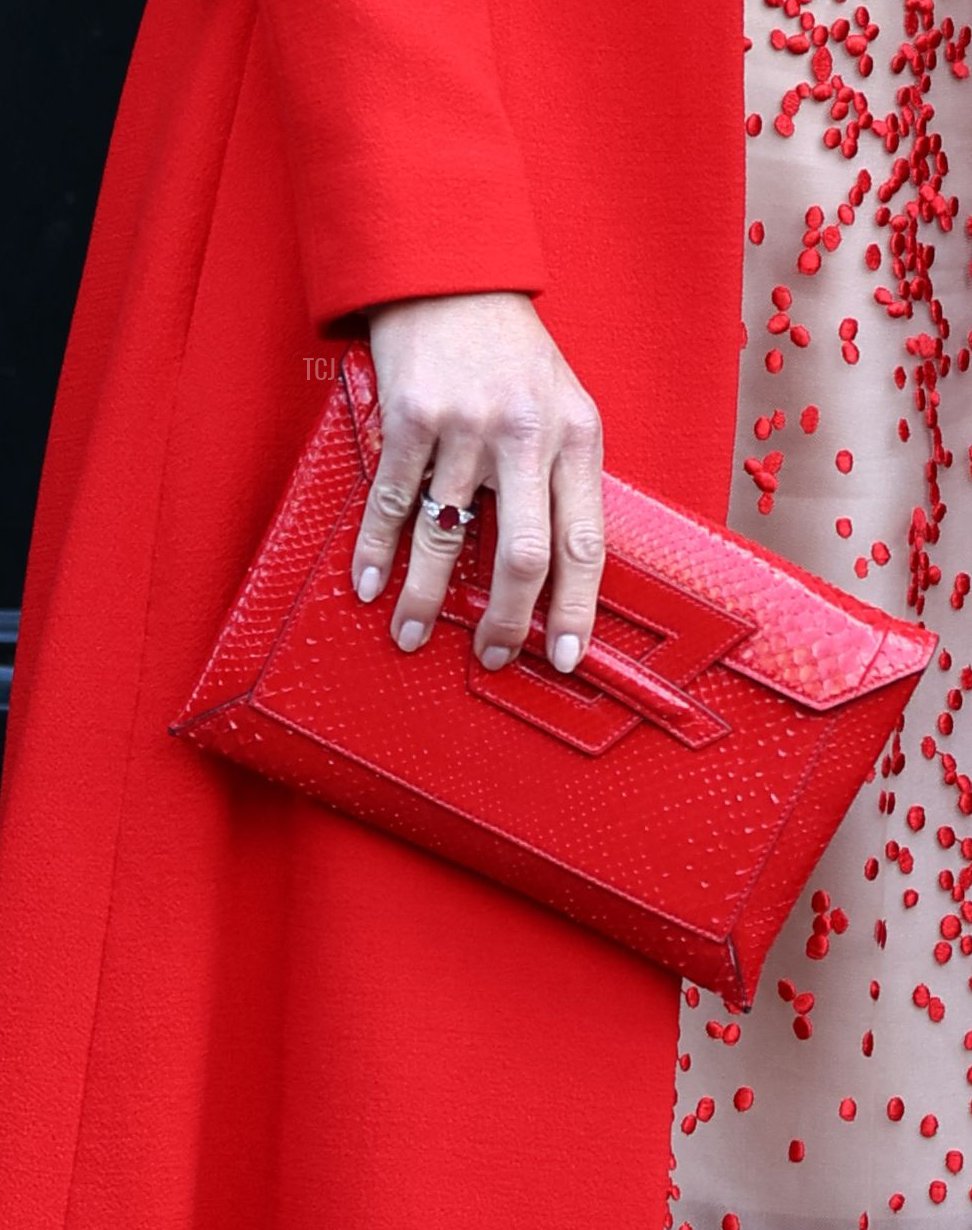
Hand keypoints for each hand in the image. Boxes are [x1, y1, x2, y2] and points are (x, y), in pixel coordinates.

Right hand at [350, 291, 604, 672]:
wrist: (451, 275)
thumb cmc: (510, 350)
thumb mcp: (563, 403)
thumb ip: (565, 475)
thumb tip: (556, 566)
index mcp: (576, 436)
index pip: (586, 543)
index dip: (575, 609)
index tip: (563, 656)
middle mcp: (527, 435)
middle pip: (522, 555)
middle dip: (504, 622)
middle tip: (489, 657)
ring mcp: (466, 426)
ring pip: (447, 537)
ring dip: (426, 598)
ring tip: (413, 636)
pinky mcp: (411, 417)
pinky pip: (393, 502)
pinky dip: (377, 550)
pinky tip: (371, 583)